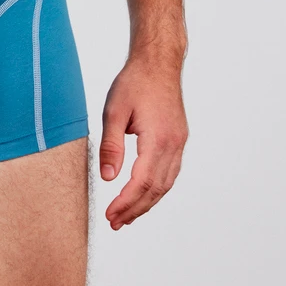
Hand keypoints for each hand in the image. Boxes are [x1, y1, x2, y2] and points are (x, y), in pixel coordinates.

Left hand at [99, 57, 187, 229]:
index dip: (126, 202)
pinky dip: (156, 188)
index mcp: (158, 139)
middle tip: (115, 222)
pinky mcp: (178, 139)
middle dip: (135, 209)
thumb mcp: (114, 111)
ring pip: (166, 184)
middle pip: (156, 189)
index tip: (110, 214)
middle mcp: (173, 145)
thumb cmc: (135, 82)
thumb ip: (111, 146)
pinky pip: (170, 172)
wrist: (158, 62)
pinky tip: (143, 194)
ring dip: (147, 202)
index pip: (142, 182)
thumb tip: (107, 177)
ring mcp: (179, 143)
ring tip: (126, 215)